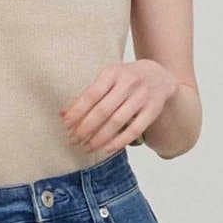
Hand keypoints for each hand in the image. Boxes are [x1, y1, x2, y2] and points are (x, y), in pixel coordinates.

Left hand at [59, 60, 175, 155]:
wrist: (159, 75)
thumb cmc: (125, 79)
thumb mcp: (107, 79)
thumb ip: (86, 95)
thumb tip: (62, 114)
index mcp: (113, 72)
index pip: (91, 95)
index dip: (77, 112)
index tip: (66, 126)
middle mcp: (129, 83)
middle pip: (103, 110)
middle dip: (85, 128)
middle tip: (73, 141)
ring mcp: (142, 96)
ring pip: (117, 122)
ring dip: (99, 138)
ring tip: (86, 147)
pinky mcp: (153, 110)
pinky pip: (134, 130)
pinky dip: (118, 142)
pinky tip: (106, 149)